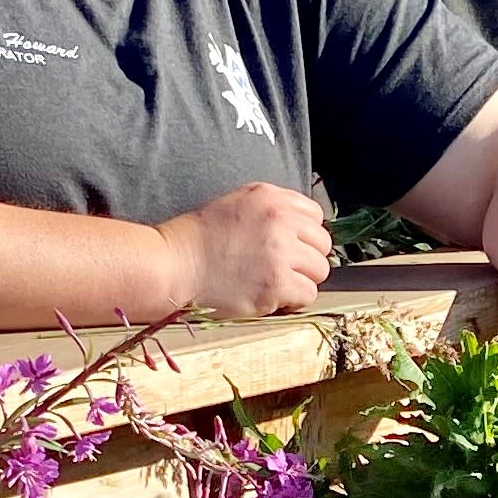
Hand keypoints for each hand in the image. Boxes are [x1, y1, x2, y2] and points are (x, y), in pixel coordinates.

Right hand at [154, 182, 333, 315]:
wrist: (175, 264)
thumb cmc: (199, 239)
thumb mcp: (237, 203)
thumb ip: (272, 209)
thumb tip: (302, 230)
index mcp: (271, 197)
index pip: (315, 215)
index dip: (303, 235)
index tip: (289, 246)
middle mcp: (280, 221)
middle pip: (322, 245)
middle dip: (305, 259)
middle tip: (281, 268)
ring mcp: (280, 253)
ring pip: (319, 271)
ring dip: (300, 280)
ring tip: (275, 283)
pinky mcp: (276, 284)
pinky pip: (307, 295)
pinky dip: (292, 300)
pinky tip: (271, 297)